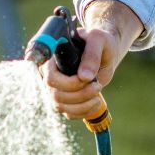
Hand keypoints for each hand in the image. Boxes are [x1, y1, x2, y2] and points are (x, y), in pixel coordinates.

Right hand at [39, 0, 139, 119]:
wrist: (106, 53)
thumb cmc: (99, 42)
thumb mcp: (98, 40)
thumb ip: (92, 54)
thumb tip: (84, 77)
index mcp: (53, 58)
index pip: (49, 76)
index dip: (66, 83)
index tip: (86, 78)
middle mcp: (50, 75)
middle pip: (56, 94)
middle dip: (79, 93)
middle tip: (97, 85)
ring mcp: (56, 89)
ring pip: (61, 106)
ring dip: (83, 104)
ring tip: (98, 90)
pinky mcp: (65, 101)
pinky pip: (70, 114)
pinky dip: (85, 111)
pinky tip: (96, 101)